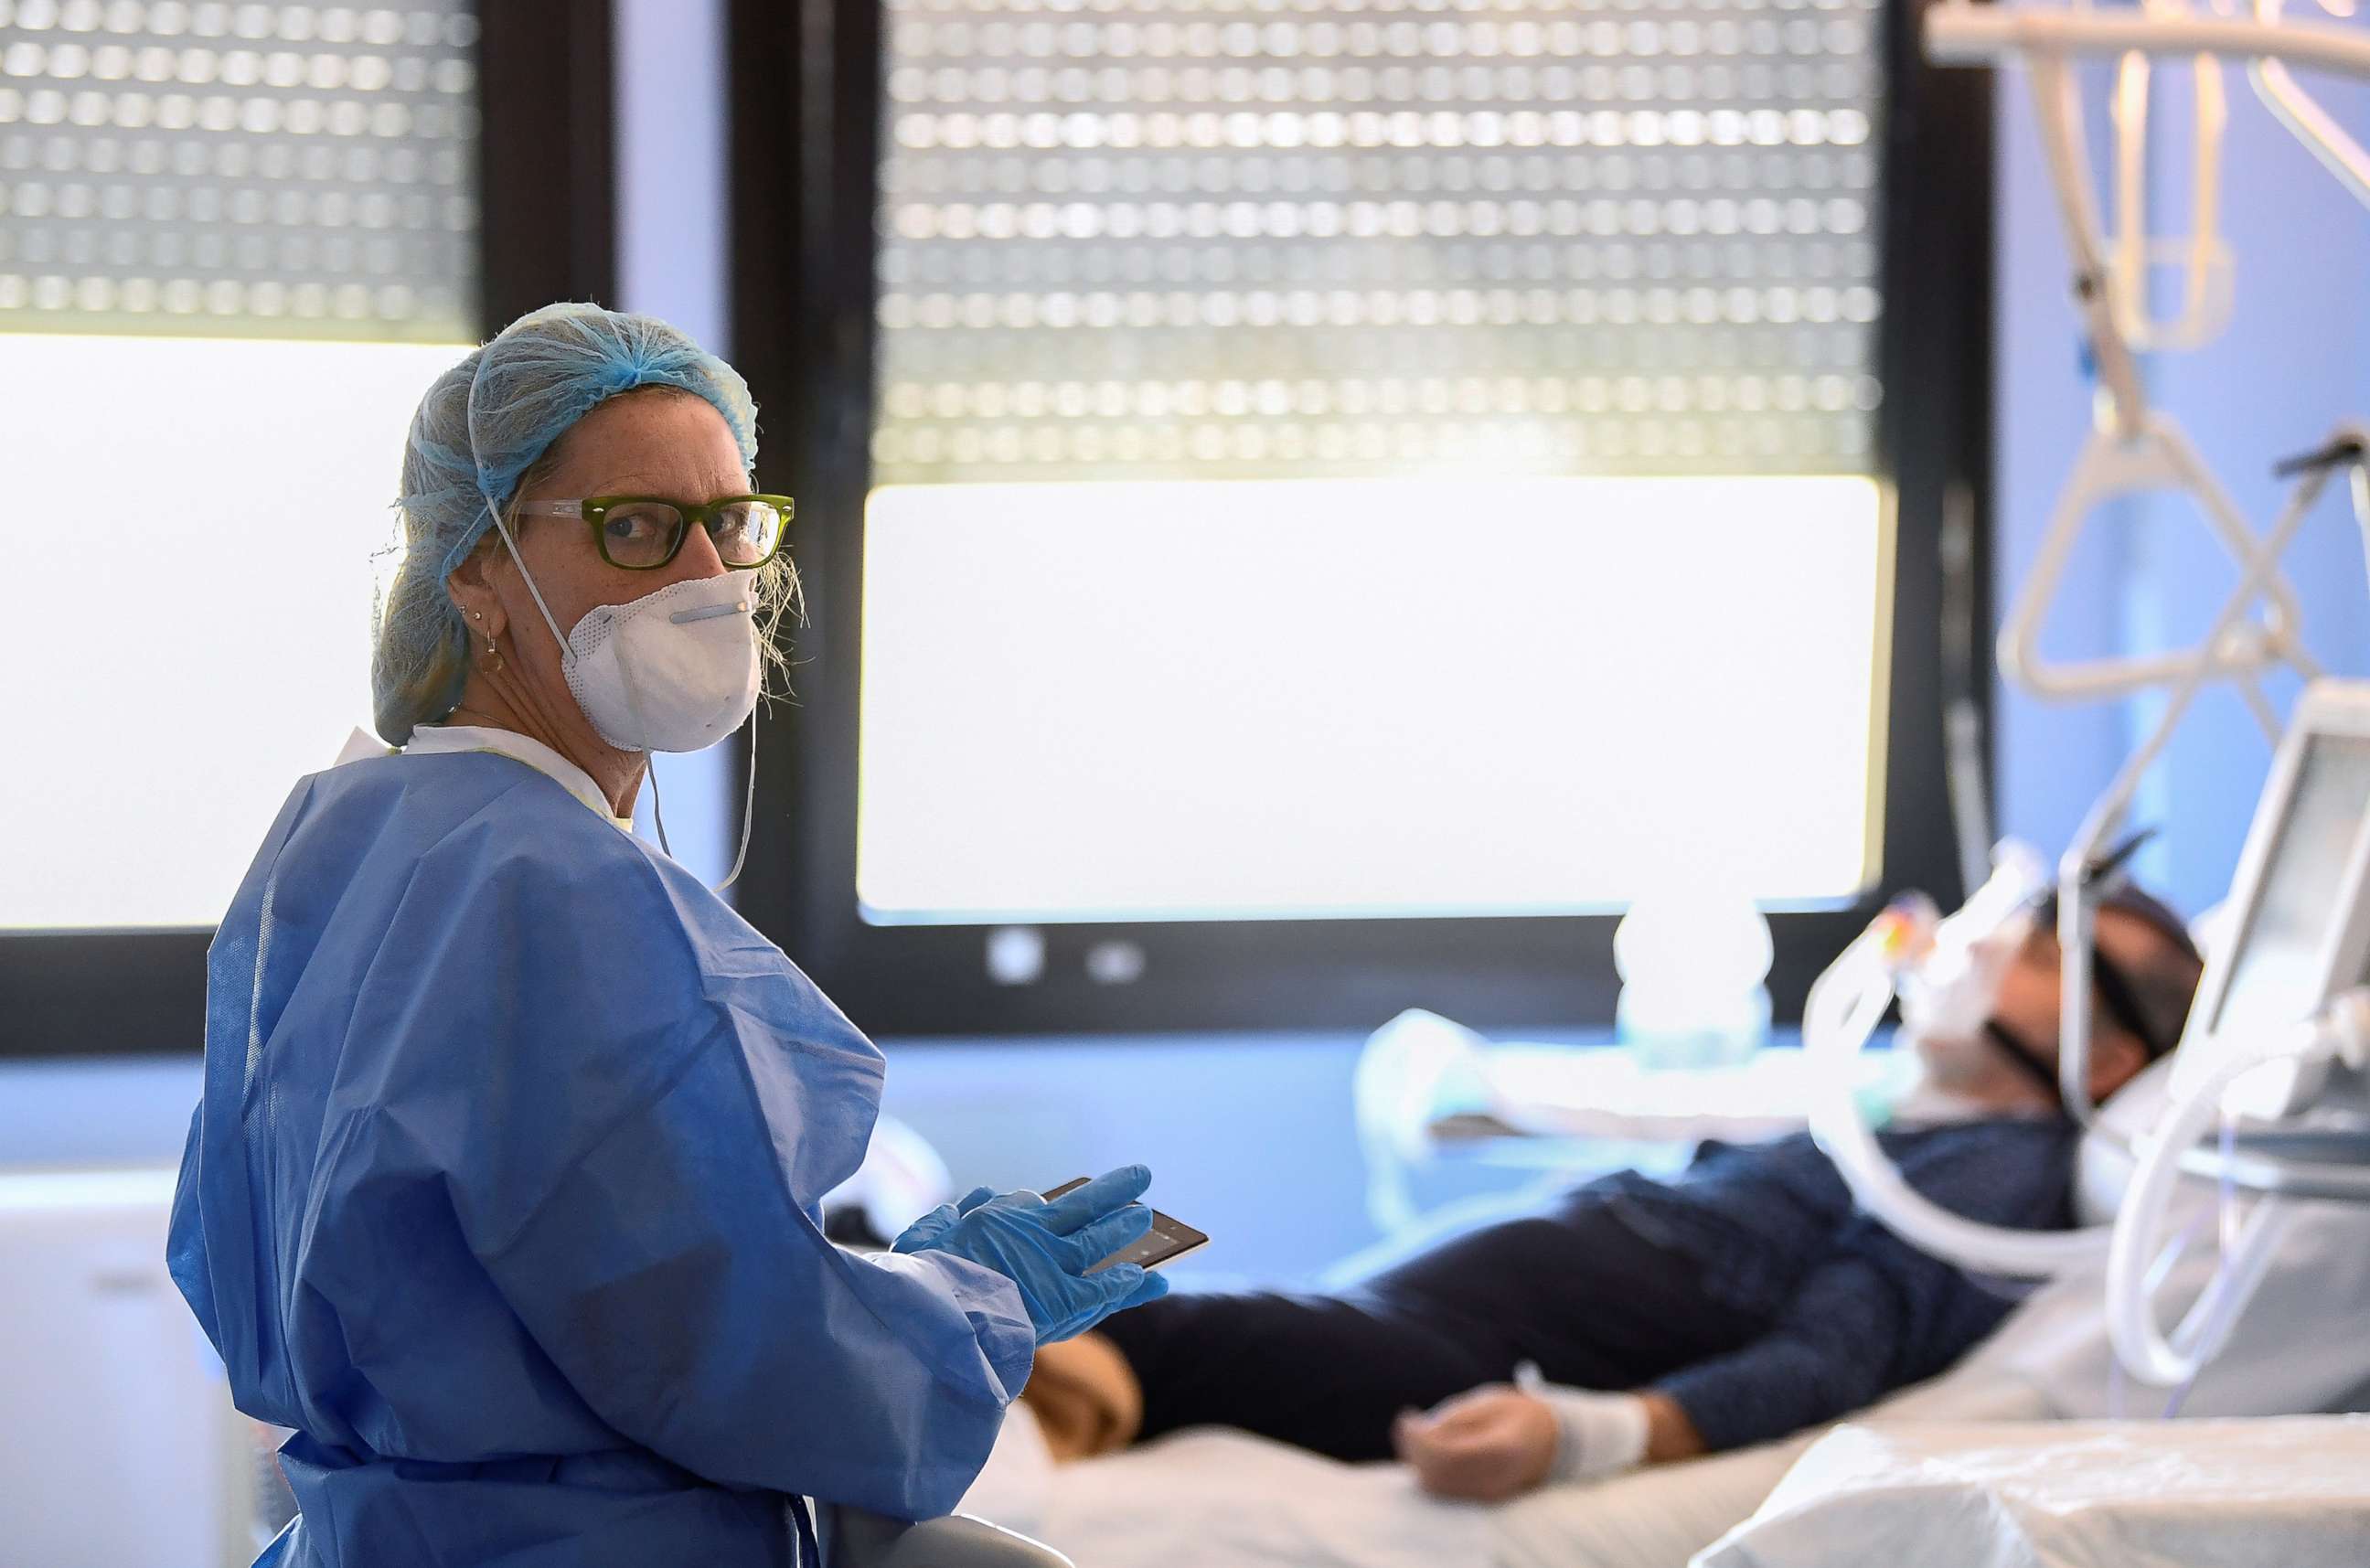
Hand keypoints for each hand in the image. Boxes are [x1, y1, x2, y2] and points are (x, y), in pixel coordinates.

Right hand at [891, 1166, 1171, 1345]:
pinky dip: (1126, 1283)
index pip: (1033, 1201)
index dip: (1043, 1201)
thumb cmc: (923, 1284)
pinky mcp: (1065, 1300)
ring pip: (1101, 1239)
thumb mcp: (928, 1240)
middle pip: (1085, 1204)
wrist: (936, 1322)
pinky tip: (1146, 1276)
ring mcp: (1053, 1266)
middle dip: (1115, 1190)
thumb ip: (955, 1217)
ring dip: (1125, 1227)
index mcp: (1000, 1220)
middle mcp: (1035, 1235)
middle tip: (1141, 1175)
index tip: (1063, 1199)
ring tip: (1146, 1217)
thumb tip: (982, 1195)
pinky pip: (1103, 1289)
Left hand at [1391, 1385, 1558, 1501]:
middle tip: (1407, 1421)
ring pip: (1438, 1486)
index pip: (1446, 1454)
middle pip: (1438, 1474)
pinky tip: (1426, 1448)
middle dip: (1412, 1449)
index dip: (1418, 1438)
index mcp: (1500, 1449)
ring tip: (1414, 1432)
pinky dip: (1428, 1470)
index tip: (1407, 1416)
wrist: (1552, 1440)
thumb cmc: (1519, 1414)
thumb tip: (1422, 1431)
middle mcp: (1495, 1478)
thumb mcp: (1491, 1403)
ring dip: (1417, 1460)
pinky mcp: (1483, 1498)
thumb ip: (1458, 1418)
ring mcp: (1490, 1493)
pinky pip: (1447, 1490)